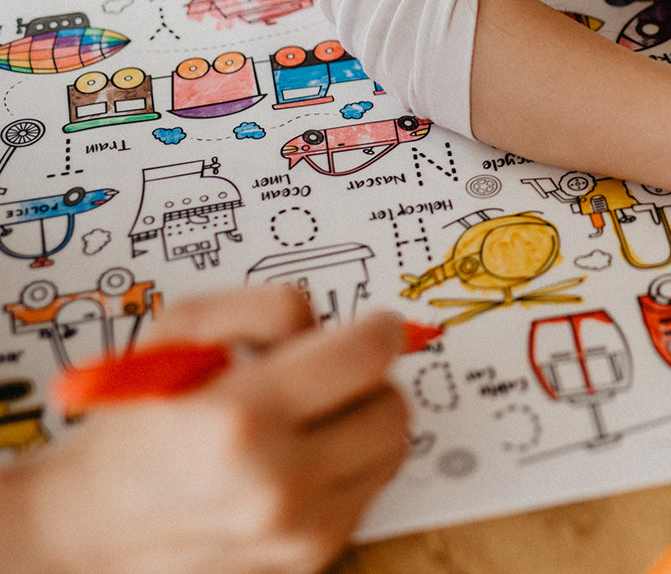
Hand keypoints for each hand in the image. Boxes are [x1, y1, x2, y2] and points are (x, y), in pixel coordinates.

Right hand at [13, 285, 407, 573]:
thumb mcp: (180, 333)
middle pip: (393, 407)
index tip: (374, 325)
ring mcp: (297, 534)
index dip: (378, 329)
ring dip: (365, 423)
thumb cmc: (135, 423)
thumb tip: (334, 323)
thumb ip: (266, 308)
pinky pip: (368, 494)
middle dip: (371, 379)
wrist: (90, 530)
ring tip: (314, 418)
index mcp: (241, 417)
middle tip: (334, 373)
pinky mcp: (307, 561)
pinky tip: (301, 460)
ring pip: (392, 452)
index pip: (367, 355)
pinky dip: (350, 468)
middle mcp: (276, 484)